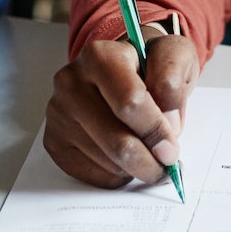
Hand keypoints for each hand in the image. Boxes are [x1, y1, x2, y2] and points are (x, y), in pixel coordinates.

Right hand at [44, 26, 196, 187]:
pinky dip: (119, 174)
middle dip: (150, 160)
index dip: (156, 130)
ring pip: (110, 164)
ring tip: (145, 147)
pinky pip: (96, 176)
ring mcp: (59, 114)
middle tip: (166, 162)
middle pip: (118, 143)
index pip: (130, 102)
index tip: (172, 147)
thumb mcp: (175, 55)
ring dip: (136, 167)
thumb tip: (167, 123)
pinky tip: (124, 154)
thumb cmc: (149, 66)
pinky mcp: (55, 142)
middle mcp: (71, 83)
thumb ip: (174, 81)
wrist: (124, 69)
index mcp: (100, 57)